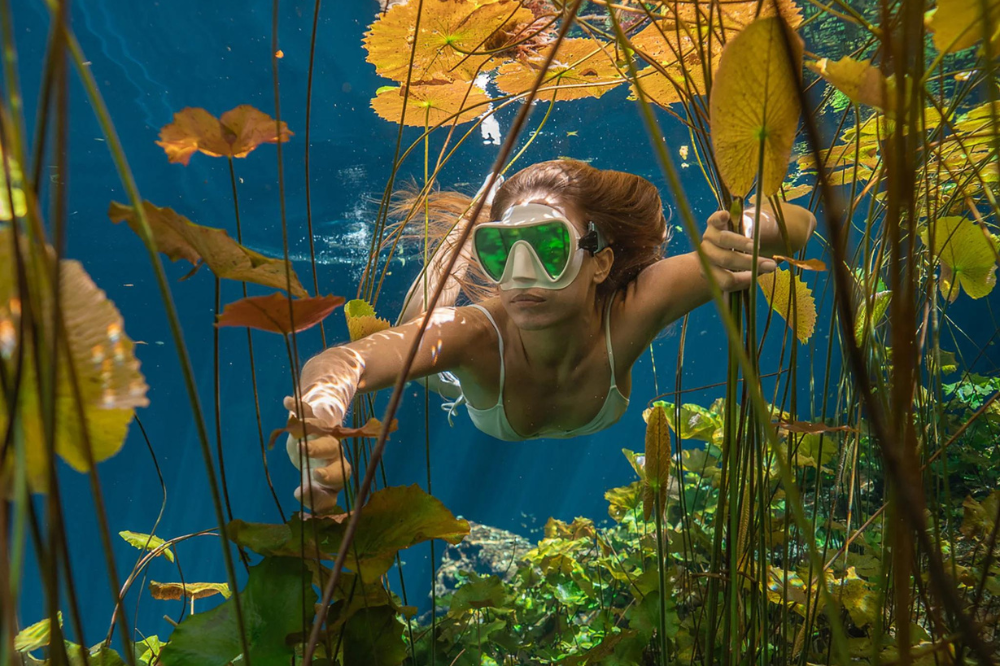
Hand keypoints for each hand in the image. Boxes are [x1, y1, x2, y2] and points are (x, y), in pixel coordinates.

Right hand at [283, 395, 351, 513]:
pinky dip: (298, 405)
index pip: (339, 474)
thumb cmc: (319, 477)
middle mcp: (333, 450)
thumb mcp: (318, 490)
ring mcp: (323, 433)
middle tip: (304, 449)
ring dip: (308, 424)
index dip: (330, 476)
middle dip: (318, 448)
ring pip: (319, 426)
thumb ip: (315, 498)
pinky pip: (306, 410)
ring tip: (296, 426)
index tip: (315, 476)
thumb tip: (301, 494)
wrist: (318, 453)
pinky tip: (287, 401)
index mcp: (337, 470)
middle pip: (330, 447)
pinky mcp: (311, 420)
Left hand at [700, 211, 776, 291]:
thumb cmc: (739, 260)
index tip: (760, 277)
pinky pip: (714, 220)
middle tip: (769, 264)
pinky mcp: (712, 223)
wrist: (733, 240)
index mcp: (712, 273)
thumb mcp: (741, 271)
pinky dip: (719, 218)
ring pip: (723, 240)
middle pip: (726, 260)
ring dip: (741, 243)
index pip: (727, 281)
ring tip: (756, 246)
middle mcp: (707, 256)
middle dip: (748, 262)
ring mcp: (708, 238)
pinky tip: (726, 216)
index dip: (743, 280)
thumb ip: (748, 275)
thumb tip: (763, 273)